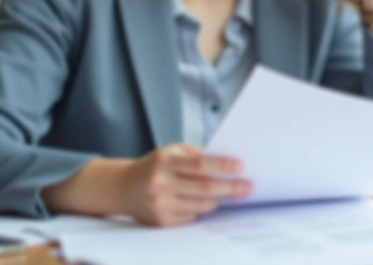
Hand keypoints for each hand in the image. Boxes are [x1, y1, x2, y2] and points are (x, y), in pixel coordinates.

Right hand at [119, 144, 252, 226]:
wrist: (124, 187)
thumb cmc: (155, 166)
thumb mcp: (171, 151)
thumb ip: (196, 155)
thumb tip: (227, 165)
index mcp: (165, 160)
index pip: (199, 164)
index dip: (222, 166)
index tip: (241, 167)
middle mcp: (161, 182)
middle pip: (205, 187)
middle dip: (231, 187)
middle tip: (249, 186)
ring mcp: (161, 203)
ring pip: (202, 204)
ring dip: (218, 199)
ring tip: (226, 192)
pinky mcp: (162, 220)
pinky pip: (192, 215)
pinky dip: (201, 208)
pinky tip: (200, 200)